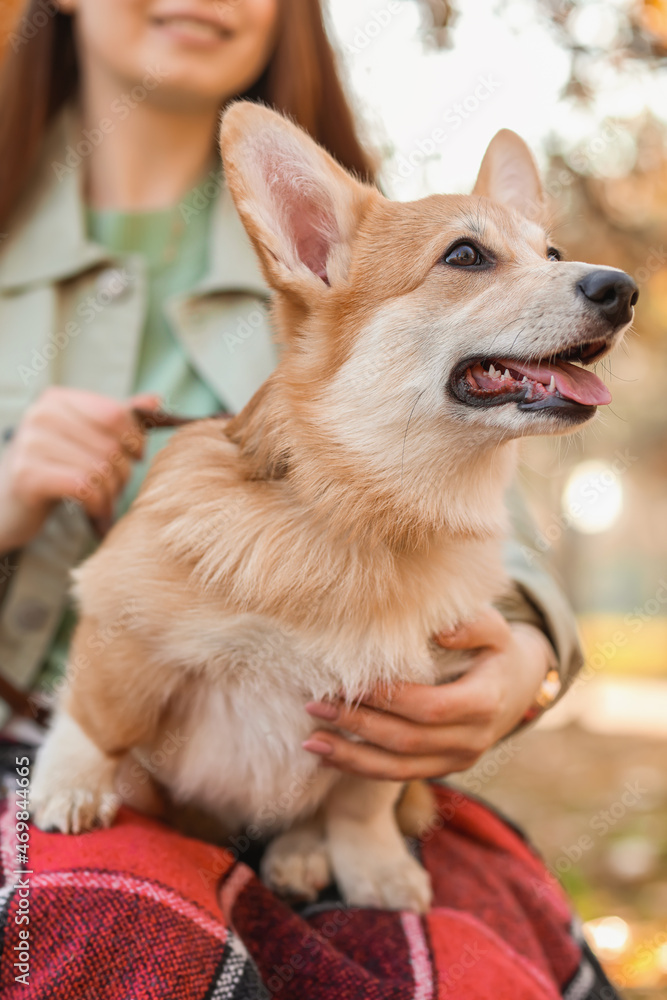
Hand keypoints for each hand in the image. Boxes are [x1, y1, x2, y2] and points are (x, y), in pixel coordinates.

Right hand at [0, 387, 161, 553]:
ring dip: (110, 493)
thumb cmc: (54, 470)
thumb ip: (117, 420)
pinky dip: (97, 504)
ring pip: (100, 468)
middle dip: (122, 474)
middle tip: (115, 489)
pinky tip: (92, 511)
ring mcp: (30, 443)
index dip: (135, 440)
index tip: (135, 457)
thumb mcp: (85, 440)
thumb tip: (156, 400)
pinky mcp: (28, 475)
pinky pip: (84, 486)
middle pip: (111, 444)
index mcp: (57, 400)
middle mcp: (41, 415)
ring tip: (102, 502)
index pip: (116, 414)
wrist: (8, 506)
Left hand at [303, 606, 554, 780]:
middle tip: (315, 704)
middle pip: (407, 740)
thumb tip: (438, 632)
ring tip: (311, 741)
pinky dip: (361, 768)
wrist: (518, 686)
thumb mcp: (496, 628)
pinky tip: (328, 756)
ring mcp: (458, 760)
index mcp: (484, 702)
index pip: (430, 707)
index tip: (350, 684)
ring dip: (352, 757)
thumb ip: (471, 625)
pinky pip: (399, 776)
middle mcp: (472, 739)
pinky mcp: (443, 768)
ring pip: (399, 769)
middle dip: (358, 725)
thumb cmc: (496, 649)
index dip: (388, 699)